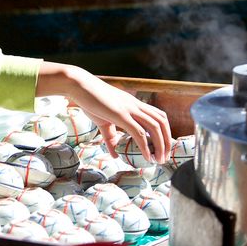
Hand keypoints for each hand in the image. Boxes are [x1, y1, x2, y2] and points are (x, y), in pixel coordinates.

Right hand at [36, 63, 172, 163]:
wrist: (79, 85)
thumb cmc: (89, 100)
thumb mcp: (102, 121)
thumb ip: (110, 137)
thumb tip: (115, 155)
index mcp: (134, 104)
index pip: (159, 116)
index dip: (166, 132)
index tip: (164, 147)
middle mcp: (136, 105)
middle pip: (162, 122)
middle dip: (167, 141)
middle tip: (164, 157)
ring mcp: (129, 109)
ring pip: (155, 127)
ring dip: (161, 145)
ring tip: (159, 160)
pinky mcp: (120, 115)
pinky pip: (139, 132)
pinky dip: (145, 147)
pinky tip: (147, 157)